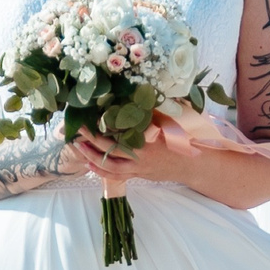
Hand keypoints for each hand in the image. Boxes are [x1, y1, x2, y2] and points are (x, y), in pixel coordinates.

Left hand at [70, 121, 196, 186]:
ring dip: (92, 157)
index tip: (90, 117)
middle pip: (110, 150)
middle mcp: (140, 158)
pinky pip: (116, 175)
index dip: (103, 127)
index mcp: (146, 142)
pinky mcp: (138, 175)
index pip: (119, 134)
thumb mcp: (168, 122)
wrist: (191, 164)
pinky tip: (90, 164)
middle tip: (77, 130)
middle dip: (91, 140)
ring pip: (110, 167)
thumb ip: (150, 111)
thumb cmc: (181, 140)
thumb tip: (135, 94)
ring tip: (79, 147)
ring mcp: (138, 169)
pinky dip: (102, 171)